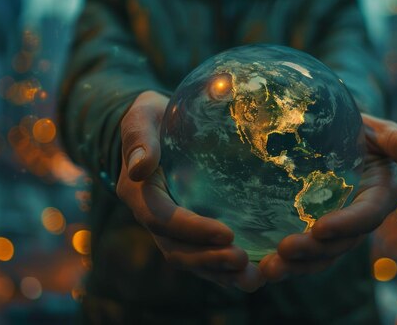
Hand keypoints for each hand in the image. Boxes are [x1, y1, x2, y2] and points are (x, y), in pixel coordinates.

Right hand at [116, 91, 264, 291]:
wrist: (158, 126)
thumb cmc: (152, 118)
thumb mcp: (142, 118)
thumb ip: (139, 139)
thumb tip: (140, 168)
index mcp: (139, 194)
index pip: (163, 219)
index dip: (193, 230)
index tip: (227, 233)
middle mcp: (154, 218)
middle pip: (178, 250)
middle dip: (210, 260)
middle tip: (244, 262)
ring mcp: (172, 228)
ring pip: (193, 260)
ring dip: (221, 273)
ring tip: (254, 278)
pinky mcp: (191, 229)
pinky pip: (206, 254)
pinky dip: (227, 268)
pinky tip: (258, 271)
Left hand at [259, 114, 396, 280]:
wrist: (331, 133)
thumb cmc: (357, 129)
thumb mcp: (378, 130)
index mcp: (379, 196)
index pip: (367, 215)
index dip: (347, 225)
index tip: (320, 228)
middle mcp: (357, 219)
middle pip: (339, 243)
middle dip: (313, 251)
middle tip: (283, 252)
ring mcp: (333, 228)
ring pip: (318, 255)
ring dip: (294, 265)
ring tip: (267, 269)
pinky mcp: (309, 230)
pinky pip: (299, 250)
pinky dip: (281, 261)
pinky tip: (257, 265)